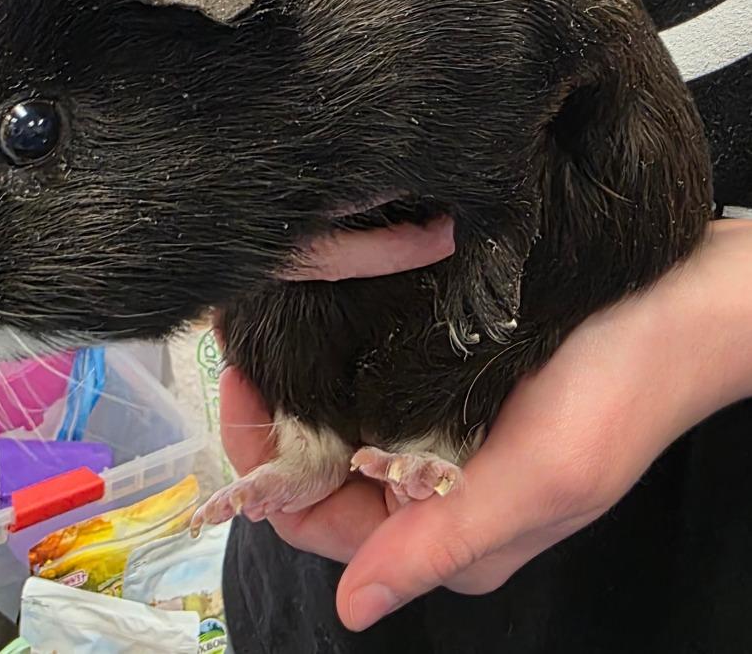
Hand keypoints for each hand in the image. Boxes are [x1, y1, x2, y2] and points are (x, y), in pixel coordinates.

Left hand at [221, 219, 751, 630]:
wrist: (680, 306)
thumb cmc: (615, 390)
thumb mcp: (536, 478)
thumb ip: (440, 542)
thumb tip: (351, 610)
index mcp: (448, 535)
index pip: (316, 519)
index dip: (264, 462)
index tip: (236, 383)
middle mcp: (434, 495)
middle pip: (320, 472)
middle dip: (274, 418)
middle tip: (240, 342)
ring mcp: (441, 438)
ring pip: (341, 427)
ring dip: (301, 387)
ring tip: (266, 326)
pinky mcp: (452, 390)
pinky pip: (373, 388)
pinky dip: (339, 365)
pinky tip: (319, 322)